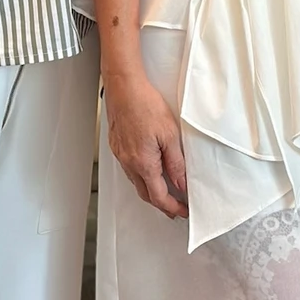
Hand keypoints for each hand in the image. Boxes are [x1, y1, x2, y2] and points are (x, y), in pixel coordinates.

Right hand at [103, 71, 187, 219]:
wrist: (124, 87)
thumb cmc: (145, 105)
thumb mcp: (170, 135)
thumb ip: (176, 163)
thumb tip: (181, 184)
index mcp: (144, 163)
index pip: (159, 197)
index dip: (173, 208)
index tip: (183, 211)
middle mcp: (129, 163)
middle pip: (145, 194)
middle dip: (161, 204)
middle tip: (175, 207)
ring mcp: (120, 154)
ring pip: (136, 182)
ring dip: (150, 190)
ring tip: (165, 189)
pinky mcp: (117, 145)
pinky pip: (128, 168)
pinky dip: (141, 175)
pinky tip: (148, 168)